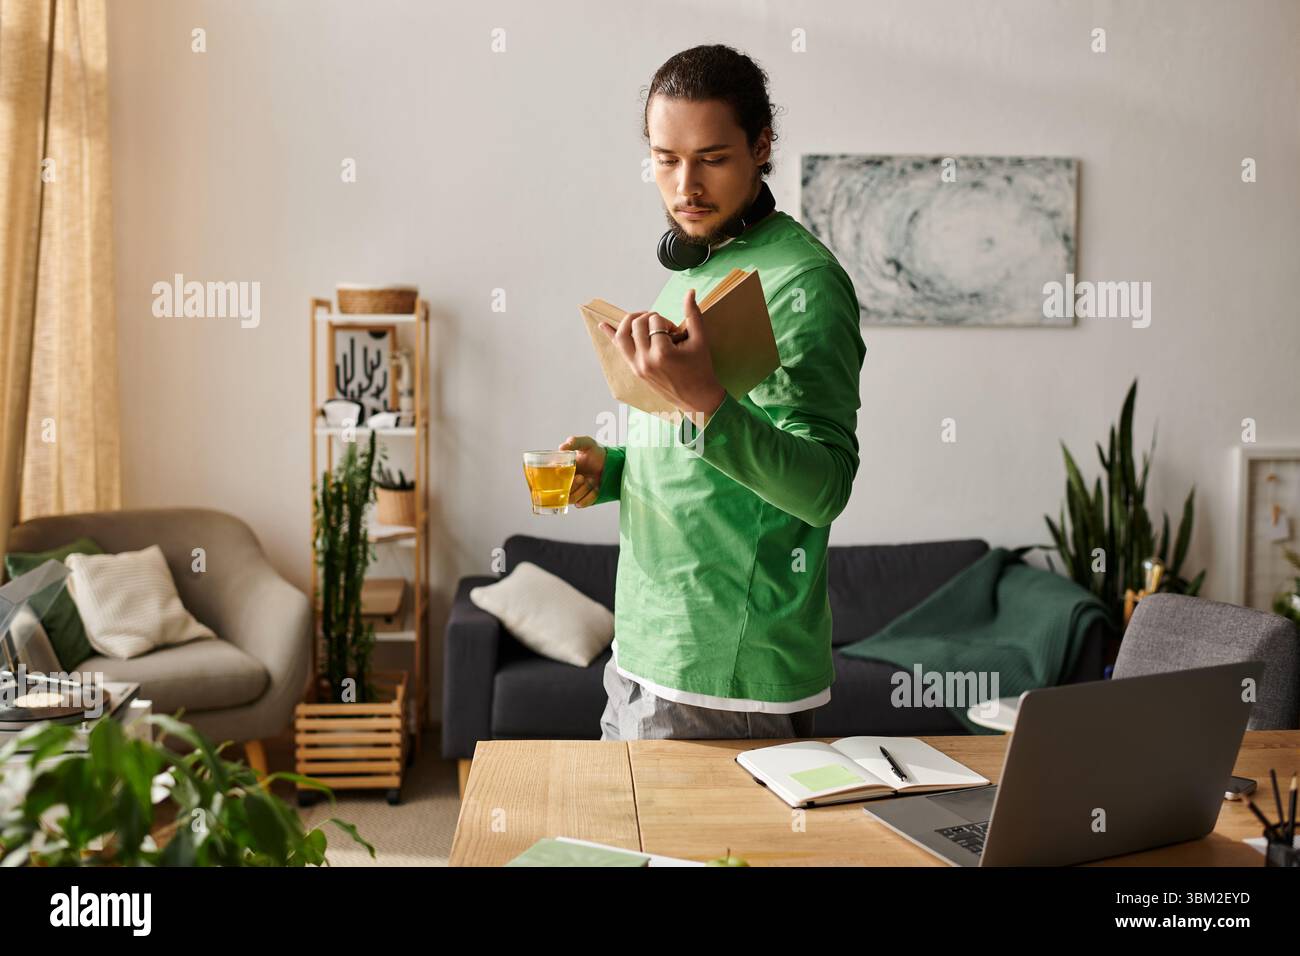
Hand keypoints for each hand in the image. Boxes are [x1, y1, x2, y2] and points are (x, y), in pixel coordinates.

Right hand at [559, 435, 605, 507]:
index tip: (564, 474)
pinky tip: (596, 488)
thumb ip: (575, 442)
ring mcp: (573, 492)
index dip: (555, 480)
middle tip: (582, 477)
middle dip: (572, 486)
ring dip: (582, 491)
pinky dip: (590, 497)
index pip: (550, 479)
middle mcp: (565, 482)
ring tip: (590, 480)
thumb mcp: (586, 443)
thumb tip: (561, 448)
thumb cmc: (595, 453)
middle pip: (559, 492)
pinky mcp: (582, 499)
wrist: (609, 463)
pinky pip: (582, 504)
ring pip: (571, 499)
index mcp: (561, 470)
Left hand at [598, 288, 726, 418]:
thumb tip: (690, 291)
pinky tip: (602, 324)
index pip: (656, 321)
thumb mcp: (700, 340)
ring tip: (642, 319)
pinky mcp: (635, 370)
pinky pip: (620, 349)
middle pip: (638, 324)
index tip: (677, 331)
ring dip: (630, 321)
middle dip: (651, 319)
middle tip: (664, 328)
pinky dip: (611, 335)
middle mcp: (645, 360)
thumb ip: (693, 314)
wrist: (697, 397)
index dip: (667, 321)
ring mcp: (637, 366)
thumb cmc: (700, 368)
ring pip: (623, 335)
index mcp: (662, 353)